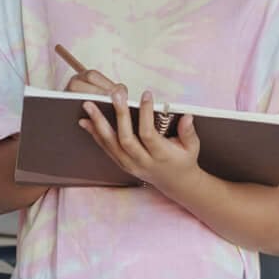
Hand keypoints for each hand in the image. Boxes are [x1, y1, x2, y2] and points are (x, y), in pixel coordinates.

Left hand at [79, 83, 199, 202]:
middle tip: (114, 95)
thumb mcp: (192, 147)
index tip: (146, 94)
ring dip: (98, 124)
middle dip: (119, 115)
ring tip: (89, 105)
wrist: (175, 183)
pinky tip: (85, 121)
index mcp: (161, 156)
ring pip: (111, 145)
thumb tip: (187, 116)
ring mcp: (129, 164)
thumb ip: (188, 132)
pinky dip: (94, 134)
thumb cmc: (183, 160)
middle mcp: (142, 162)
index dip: (146, 114)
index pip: (149, 134)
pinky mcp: (121, 164)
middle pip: (125, 139)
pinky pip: (106, 149)